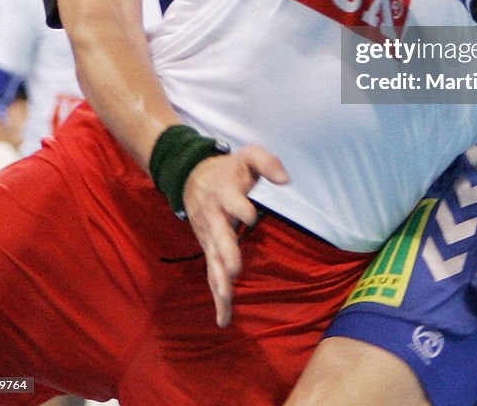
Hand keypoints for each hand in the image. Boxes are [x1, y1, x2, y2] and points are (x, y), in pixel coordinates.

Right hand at [183, 144, 288, 326]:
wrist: (191, 176)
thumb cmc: (228, 169)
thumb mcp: (247, 156)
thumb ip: (267, 163)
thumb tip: (285, 180)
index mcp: (225, 192)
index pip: (232, 201)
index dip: (240, 208)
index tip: (250, 216)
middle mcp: (214, 216)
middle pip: (219, 236)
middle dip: (227, 253)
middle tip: (235, 270)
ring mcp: (209, 236)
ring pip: (213, 261)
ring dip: (219, 280)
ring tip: (226, 298)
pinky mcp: (208, 249)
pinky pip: (212, 274)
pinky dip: (217, 297)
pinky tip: (224, 319)